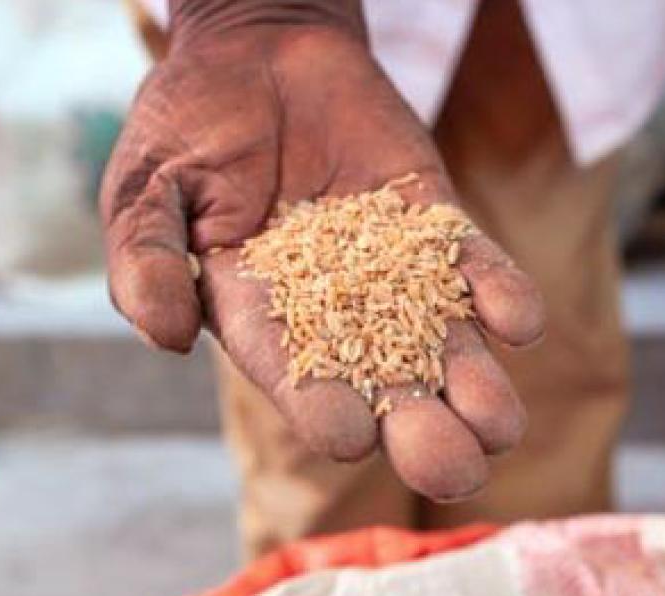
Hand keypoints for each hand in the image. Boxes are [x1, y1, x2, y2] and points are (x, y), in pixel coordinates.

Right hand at [101, 2, 544, 500]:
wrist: (258, 51)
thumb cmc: (189, 129)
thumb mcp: (146, 188)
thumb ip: (147, 259)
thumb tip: (163, 336)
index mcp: (263, 328)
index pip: (300, 384)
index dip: (325, 412)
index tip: (351, 436)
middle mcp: (339, 321)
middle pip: (388, 393)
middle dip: (422, 437)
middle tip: (456, 473)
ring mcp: (397, 279)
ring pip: (447, 351)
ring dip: (478, 391)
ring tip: (498, 427)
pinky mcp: (439, 230)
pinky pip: (478, 271)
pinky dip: (501, 295)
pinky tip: (518, 323)